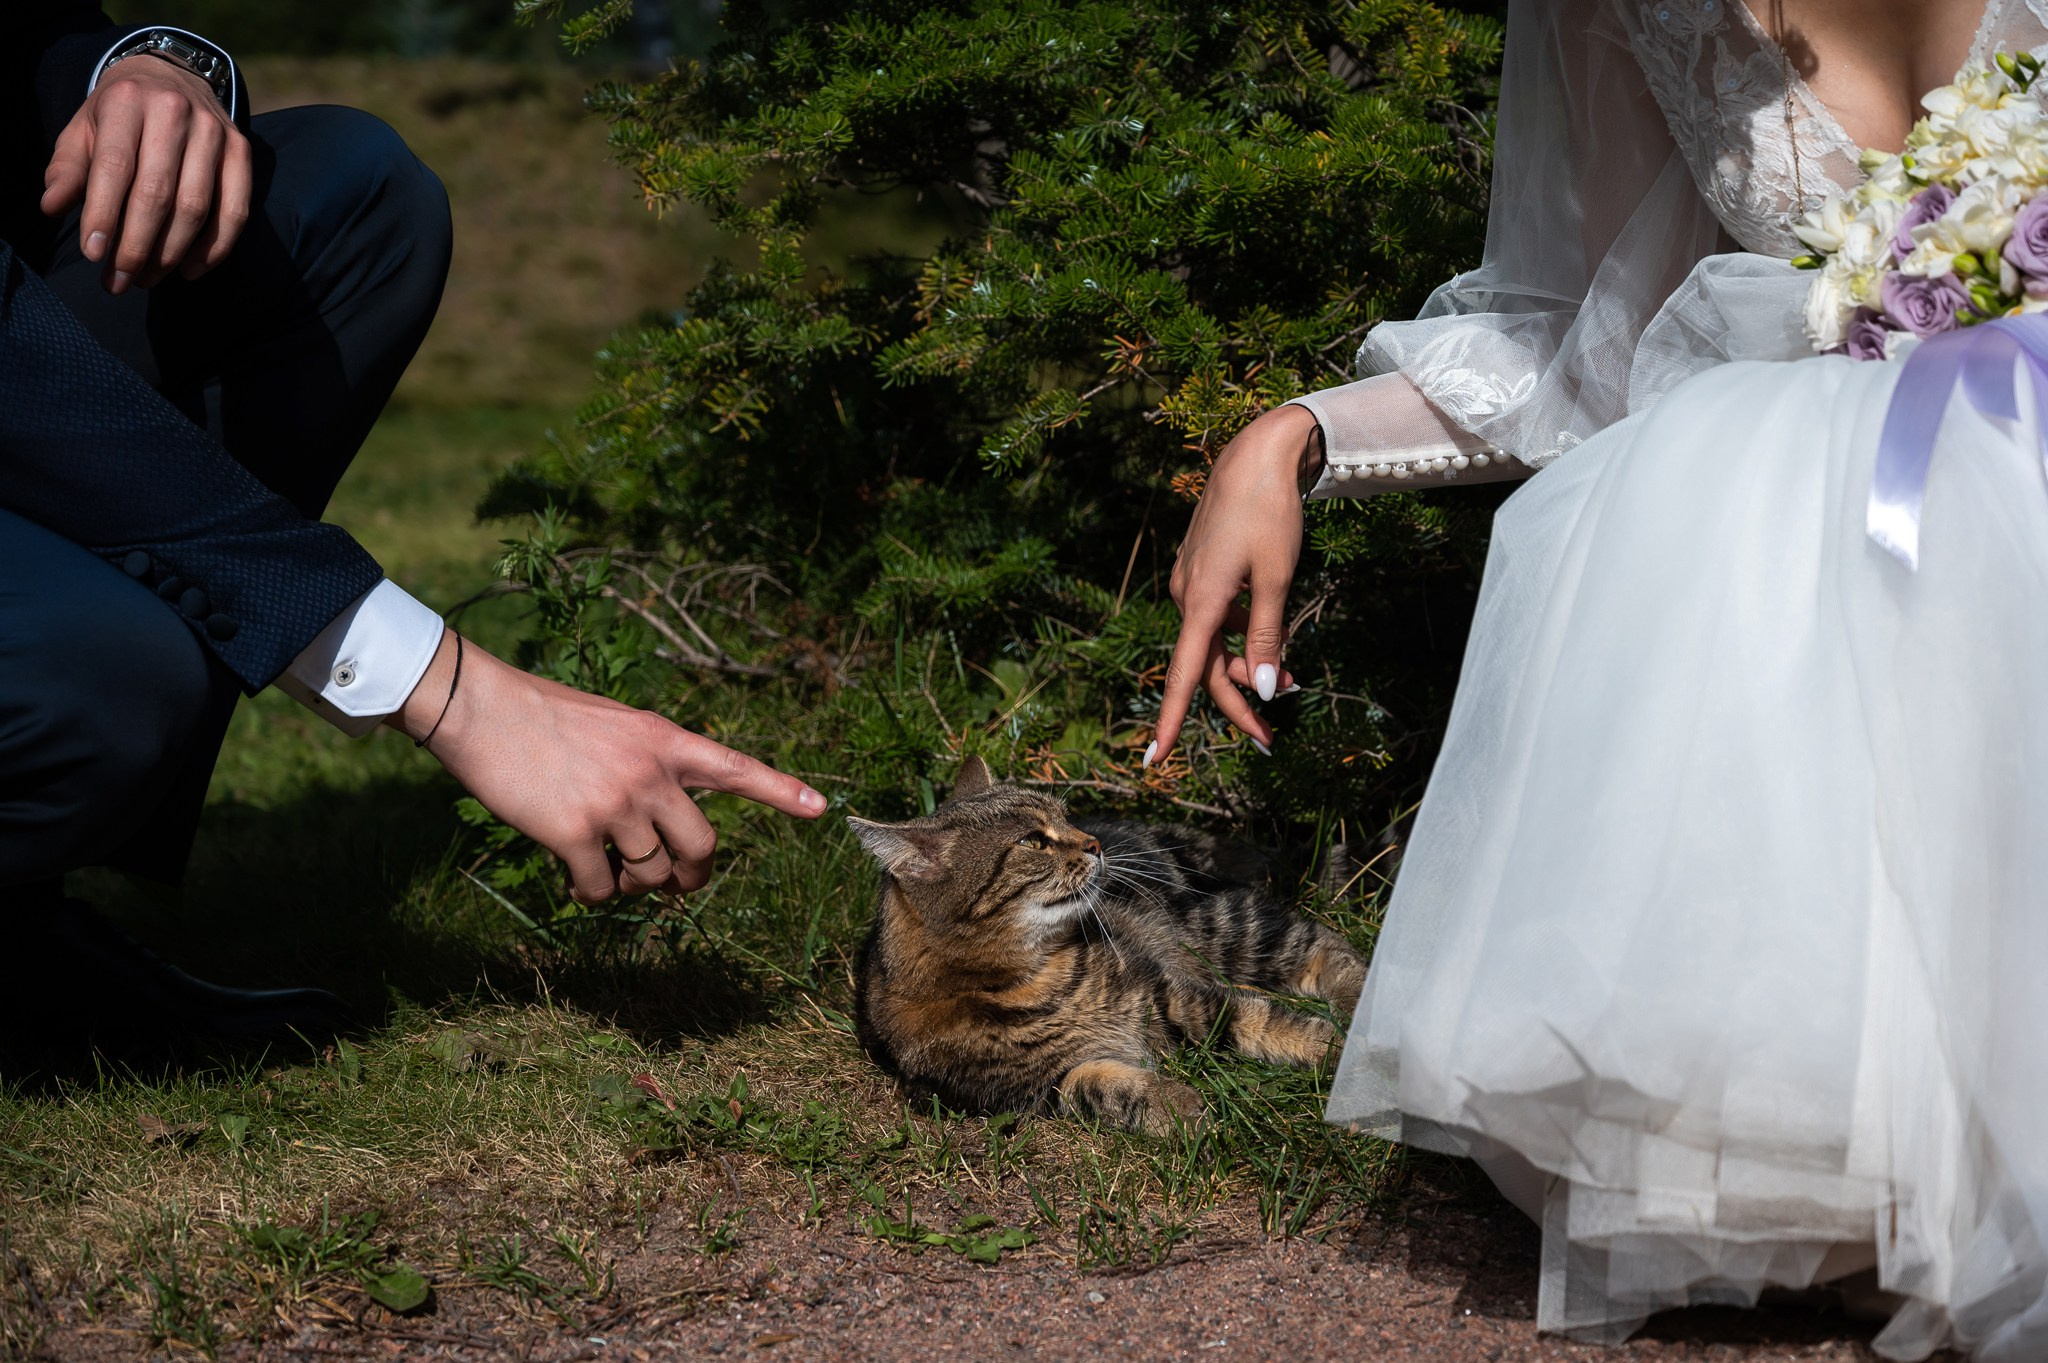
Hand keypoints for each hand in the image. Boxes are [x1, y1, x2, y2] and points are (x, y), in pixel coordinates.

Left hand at [40, 55, 252, 294]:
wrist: (170, 76)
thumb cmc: (119, 114)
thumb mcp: (84, 129)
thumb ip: (69, 168)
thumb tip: (52, 207)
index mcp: (126, 100)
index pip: (115, 166)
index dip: (103, 214)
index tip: (93, 255)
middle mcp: (174, 112)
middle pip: (157, 194)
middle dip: (136, 246)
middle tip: (119, 281)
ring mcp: (214, 131)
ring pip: (196, 207)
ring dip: (170, 253)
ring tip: (146, 278)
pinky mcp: (241, 150)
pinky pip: (235, 210)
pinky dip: (215, 248)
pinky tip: (190, 271)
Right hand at [390, 631, 827, 902]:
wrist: (480, 708)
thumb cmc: (544, 716)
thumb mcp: (616, 726)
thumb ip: (650, 765)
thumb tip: (662, 829)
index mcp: (665, 740)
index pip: (736, 768)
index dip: (781, 791)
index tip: (821, 809)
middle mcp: (651, 773)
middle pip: (702, 848)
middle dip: (690, 876)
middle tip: (672, 884)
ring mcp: (616, 804)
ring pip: (650, 874)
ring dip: (630, 885)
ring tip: (604, 869)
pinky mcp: (574, 832)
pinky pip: (601, 889)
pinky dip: (591, 895)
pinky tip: (573, 879)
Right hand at [1151, 404, 1320, 763]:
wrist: (1256, 455)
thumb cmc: (1269, 513)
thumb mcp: (1276, 578)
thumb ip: (1267, 638)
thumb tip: (1265, 692)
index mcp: (1199, 602)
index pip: (1184, 676)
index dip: (1171, 721)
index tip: (1157, 759)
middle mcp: (1186, 597)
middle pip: (1205, 668)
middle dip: (1240, 702)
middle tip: (1272, 739)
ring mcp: (1191, 583)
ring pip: (1214, 645)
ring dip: (1248, 667)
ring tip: (1292, 679)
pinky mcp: (1201, 572)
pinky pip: (1217, 620)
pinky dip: (1242, 638)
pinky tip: (1271, 635)